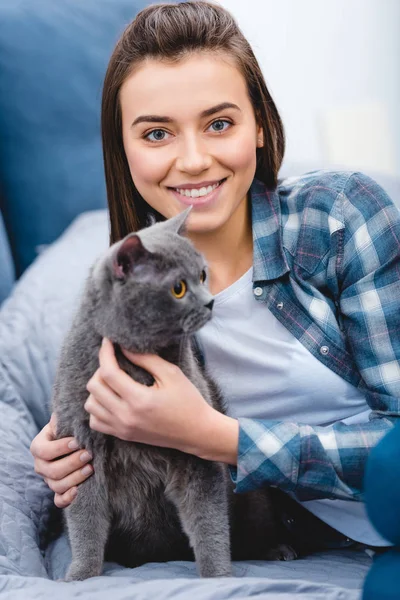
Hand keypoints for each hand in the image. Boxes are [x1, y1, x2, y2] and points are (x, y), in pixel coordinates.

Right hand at [30, 413, 93, 507]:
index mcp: (38, 447)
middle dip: (72, 463)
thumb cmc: (70, 429)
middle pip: (52, 470)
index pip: (44, 451)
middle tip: (89, 454)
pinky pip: (59, 500)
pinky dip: (68, 498)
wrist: (76, 441)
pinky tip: (79, 490)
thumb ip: (64, 419)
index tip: (77, 442)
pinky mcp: (58, 491)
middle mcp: (41, 466)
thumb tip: (66, 415)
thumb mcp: (65, 422)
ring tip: (91, 468)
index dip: (60, 448)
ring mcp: (49, 480)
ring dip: (75, 478)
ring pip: (57, 485)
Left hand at [84, 337, 228, 457]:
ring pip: (90, 405)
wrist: (196, 432)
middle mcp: (126, 416)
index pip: (109, 372)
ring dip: (98, 389)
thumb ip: (146, 359)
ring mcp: (122, 428)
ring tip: (114, 381)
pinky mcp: (123, 435)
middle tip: (116, 361)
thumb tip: (124, 347)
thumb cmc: (188, 401)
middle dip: (101, 369)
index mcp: (139, 400)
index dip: (105, 352)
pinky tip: (112, 399)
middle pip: (94, 387)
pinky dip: (98, 408)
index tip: (108, 341)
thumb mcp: (171, 374)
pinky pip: (95, 422)